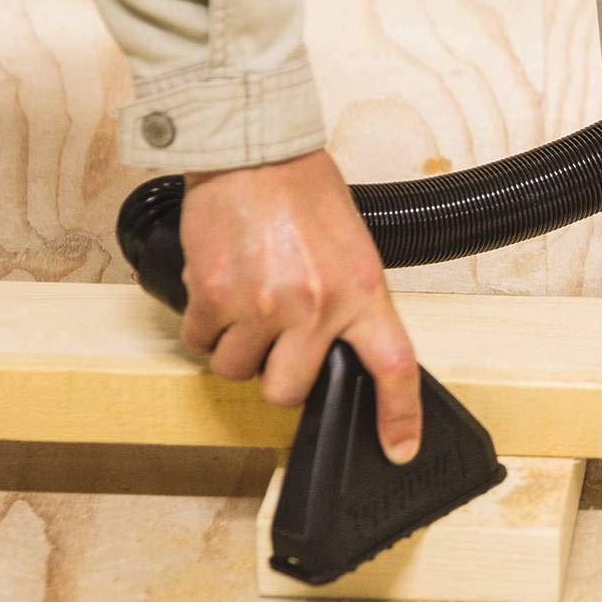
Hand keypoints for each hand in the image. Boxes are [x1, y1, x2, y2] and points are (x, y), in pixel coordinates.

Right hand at [177, 150, 421, 463]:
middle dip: (276, 375)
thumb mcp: (352, 246)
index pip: (395, 365)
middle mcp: (316, 306)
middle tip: (275, 339)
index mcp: (363, 290)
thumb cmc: (305, 192)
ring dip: (236, 346)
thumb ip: (347, 300)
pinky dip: (205, 324)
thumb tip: (335, 350)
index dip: (399, 415)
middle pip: (287, 391)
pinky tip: (220, 286)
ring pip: (237, 370)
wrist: (255, 152)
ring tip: (246, 297)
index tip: (400, 448)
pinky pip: (201, 341)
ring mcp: (264, 305)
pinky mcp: (216, 296)